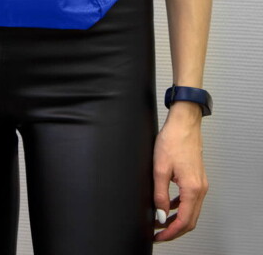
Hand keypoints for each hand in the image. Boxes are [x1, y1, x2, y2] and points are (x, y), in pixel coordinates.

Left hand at [152, 113, 208, 242]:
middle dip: (174, 230)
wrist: (183, 123)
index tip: (158, 236)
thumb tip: (160, 215)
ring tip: (161, 222)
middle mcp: (200, 188)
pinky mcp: (197, 177)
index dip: (170, 232)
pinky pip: (190, 199)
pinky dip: (180, 207)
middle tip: (158, 233)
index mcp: (192, 188)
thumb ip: (160, 195)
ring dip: (177, 219)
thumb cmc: (172, 140)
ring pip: (191, 210)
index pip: (184, 221)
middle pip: (190, 219)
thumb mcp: (160, 169)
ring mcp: (201, 183)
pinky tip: (169, 205)